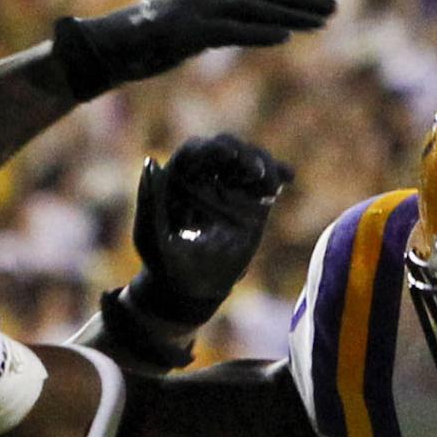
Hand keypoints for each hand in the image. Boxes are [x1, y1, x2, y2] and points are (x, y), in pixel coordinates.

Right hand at [50, 0, 336, 100]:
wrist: (101, 50)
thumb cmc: (134, 48)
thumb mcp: (177, 35)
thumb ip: (203, 30)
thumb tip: (220, 34)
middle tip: (334, 7)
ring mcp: (196, 11)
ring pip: (254, 8)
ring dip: (291, 14)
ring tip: (323, 22)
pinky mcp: (188, 32)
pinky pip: (232, 31)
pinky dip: (261, 33)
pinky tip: (287, 37)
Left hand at [126, 135, 292, 328]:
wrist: (189, 288)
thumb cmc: (162, 261)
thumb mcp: (149, 234)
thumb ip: (149, 198)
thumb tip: (151, 161)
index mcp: (179, 177)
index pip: (196, 150)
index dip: (212, 149)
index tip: (229, 156)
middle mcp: (206, 175)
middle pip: (227, 149)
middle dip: (243, 154)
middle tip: (255, 171)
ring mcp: (231, 187)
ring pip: (250, 160)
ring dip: (264, 164)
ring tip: (270, 185)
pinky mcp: (252, 202)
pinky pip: (267, 182)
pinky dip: (279, 174)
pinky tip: (288, 177)